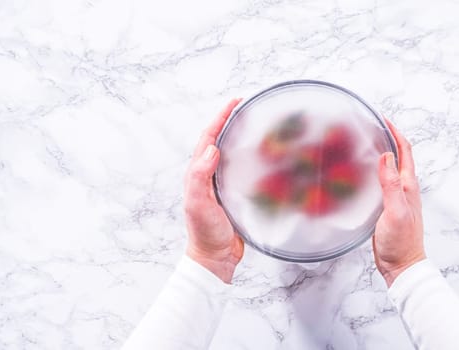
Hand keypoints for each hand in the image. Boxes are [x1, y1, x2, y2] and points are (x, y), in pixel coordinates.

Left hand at [184, 98, 243, 282]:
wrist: (216, 257)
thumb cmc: (205, 232)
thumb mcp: (198, 204)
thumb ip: (200, 177)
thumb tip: (211, 149)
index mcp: (198, 174)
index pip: (208, 138)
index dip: (220, 119)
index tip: (234, 103)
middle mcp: (209, 175)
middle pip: (218, 140)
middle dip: (229, 121)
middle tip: (246, 106)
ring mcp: (221, 184)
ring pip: (229, 153)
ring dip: (238, 136)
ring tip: (254, 123)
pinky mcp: (234, 194)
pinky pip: (240, 168)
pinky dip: (247, 156)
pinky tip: (260, 155)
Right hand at [373, 120, 425, 286]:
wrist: (401, 266)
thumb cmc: (401, 242)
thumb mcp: (395, 212)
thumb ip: (391, 185)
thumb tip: (387, 156)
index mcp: (408, 186)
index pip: (404, 152)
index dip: (395, 133)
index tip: (383, 119)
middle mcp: (404, 189)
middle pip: (397, 157)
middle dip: (387, 138)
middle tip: (370, 126)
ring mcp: (395, 198)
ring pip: (388, 169)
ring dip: (380, 154)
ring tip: (363, 144)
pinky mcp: (386, 208)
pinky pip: (380, 183)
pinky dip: (373, 172)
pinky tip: (361, 174)